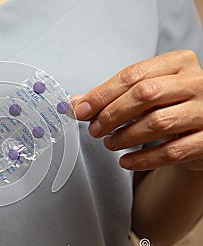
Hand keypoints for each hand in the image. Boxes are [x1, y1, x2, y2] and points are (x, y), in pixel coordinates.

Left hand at [74, 50, 202, 170]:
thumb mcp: (144, 94)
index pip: (133, 75)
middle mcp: (197, 83)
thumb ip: (112, 96)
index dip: (102, 94)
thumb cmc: (169, 105)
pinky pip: (173, 151)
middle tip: (95, 129)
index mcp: (179, 63)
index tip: (81, 109)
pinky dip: (144, 159)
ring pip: (158, 122)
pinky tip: (126, 161)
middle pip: (145, 94)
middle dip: (112, 114)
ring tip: (109, 143)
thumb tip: (76, 104)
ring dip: (125, 136)